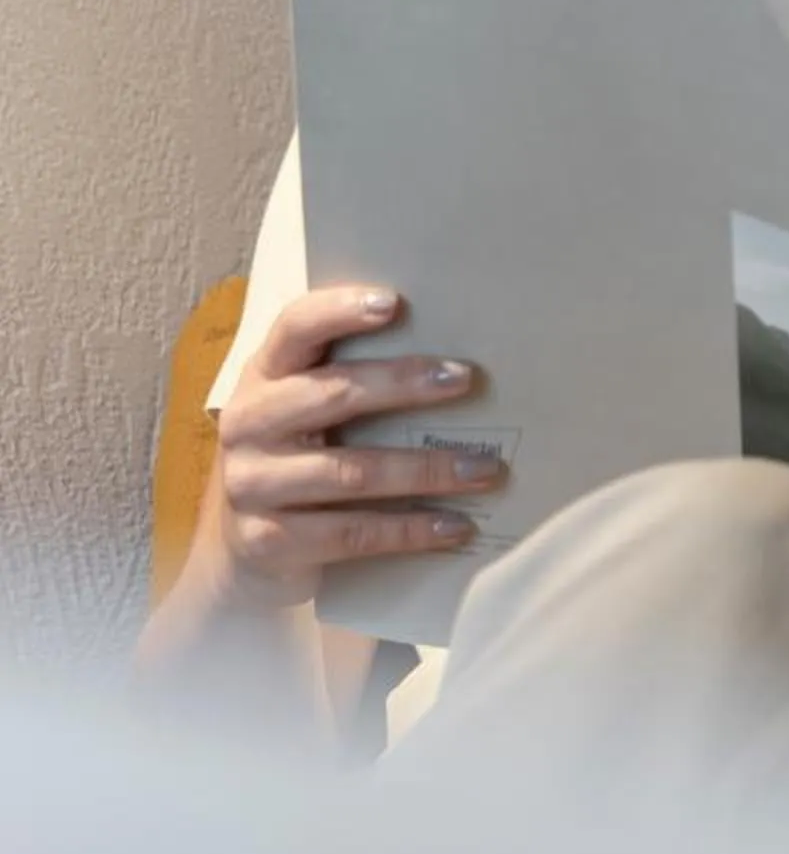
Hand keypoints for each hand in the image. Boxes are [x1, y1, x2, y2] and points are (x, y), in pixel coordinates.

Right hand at [207, 288, 503, 610]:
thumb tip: (450, 363)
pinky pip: (351, 534)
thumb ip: (352, 380)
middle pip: (333, 394)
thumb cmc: (296, 456)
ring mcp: (252, 485)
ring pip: (351, 473)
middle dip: (403, 385)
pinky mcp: (267, 542)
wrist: (238, 551)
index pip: (295, 328)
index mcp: (263, 375)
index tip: (394, 303)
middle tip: (466, 378)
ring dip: (427, 470)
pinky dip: (410, 530)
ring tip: (485, 469)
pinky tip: (456, 527)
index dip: (339, 311)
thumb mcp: (306, 410)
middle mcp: (249, 424)